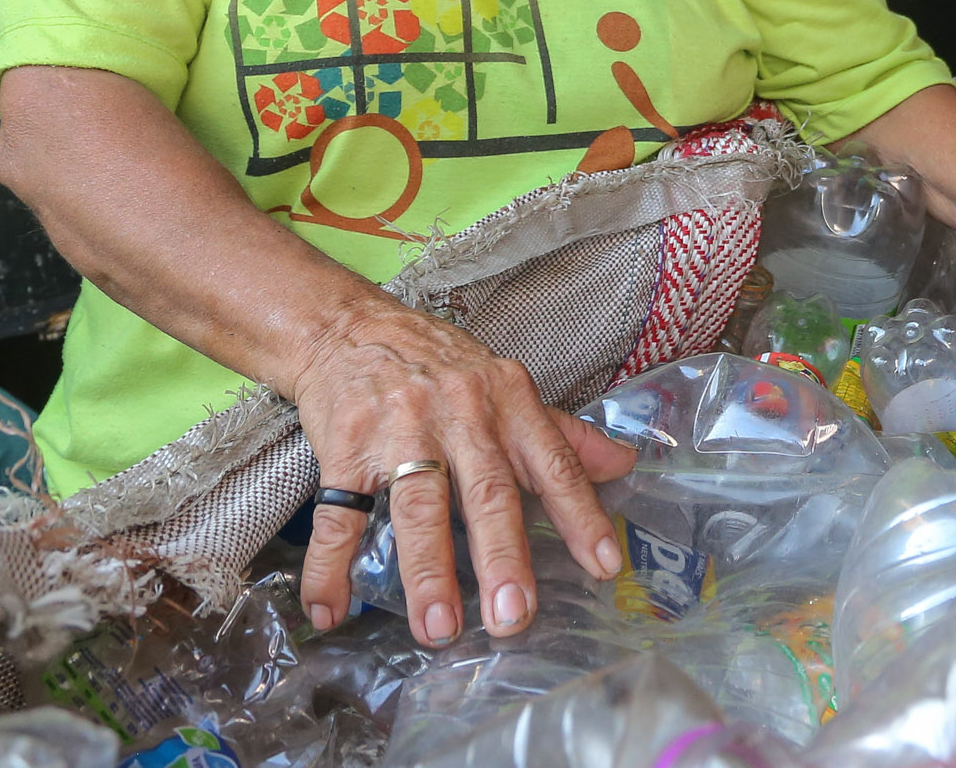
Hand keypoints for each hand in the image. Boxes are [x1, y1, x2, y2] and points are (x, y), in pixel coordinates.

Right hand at [289, 297, 635, 645]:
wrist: (350, 327)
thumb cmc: (439, 367)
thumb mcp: (507, 388)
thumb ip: (562, 435)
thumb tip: (624, 464)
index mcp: (507, 403)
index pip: (553, 463)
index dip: (581, 514)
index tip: (602, 565)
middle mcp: (460, 415)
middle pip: (486, 492)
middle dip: (502, 557)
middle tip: (514, 616)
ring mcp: (400, 431)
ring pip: (419, 506)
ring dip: (427, 572)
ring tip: (438, 627)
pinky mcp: (345, 447)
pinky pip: (339, 514)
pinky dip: (331, 566)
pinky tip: (331, 610)